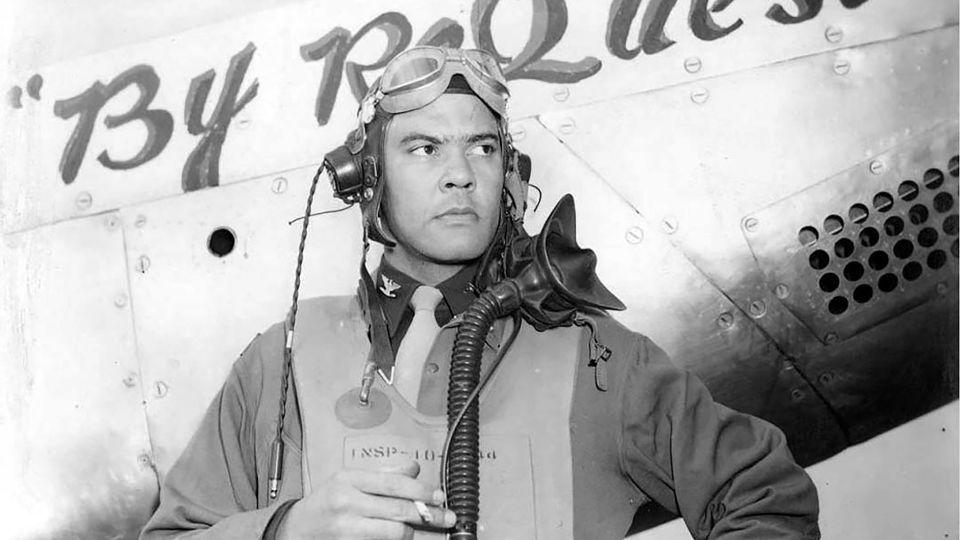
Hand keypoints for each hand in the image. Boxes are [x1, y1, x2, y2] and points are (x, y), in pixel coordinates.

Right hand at [277, 458, 455, 538]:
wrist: (295, 530)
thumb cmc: (326, 503)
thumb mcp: (349, 480)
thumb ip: (383, 474)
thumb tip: (414, 468)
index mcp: (349, 479)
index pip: (394, 483)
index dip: (422, 490)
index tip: (439, 496)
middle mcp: (346, 502)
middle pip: (398, 509)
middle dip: (428, 515)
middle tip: (447, 517)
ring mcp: (346, 529)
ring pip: (394, 533)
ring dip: (413, 533)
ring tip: (421, 531)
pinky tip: (404, 539)